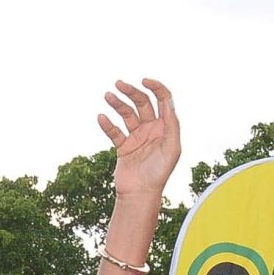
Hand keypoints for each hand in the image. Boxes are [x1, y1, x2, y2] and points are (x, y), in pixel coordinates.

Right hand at [97, 79, 181, 202]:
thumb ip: (172, 126)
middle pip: (142, 103)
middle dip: (131, 92)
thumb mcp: (172, 148)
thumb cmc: (160, 173)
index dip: (156, 87)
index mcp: (166, 128)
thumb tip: (169, 103)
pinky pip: (114, 131)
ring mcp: (137, 137)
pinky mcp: (123, 146)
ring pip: (126, 114)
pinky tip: (102, 118)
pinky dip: (107, 124)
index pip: (163, 100)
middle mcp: (152, 129)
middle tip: (118, 84)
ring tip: (107, 96)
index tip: (144, 80)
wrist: (141, 194)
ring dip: (117, 104)